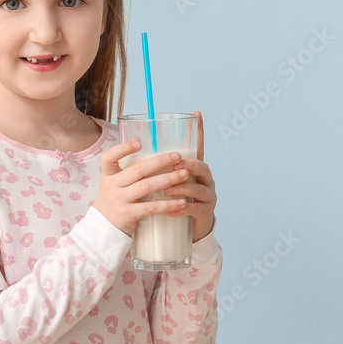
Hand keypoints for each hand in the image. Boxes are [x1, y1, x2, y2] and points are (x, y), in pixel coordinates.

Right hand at [93, 139, 189, 236]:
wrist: (102, 231)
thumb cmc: (113, 203)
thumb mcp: (113, 185)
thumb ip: (126, 171)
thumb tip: (143, 146)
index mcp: (108, 176)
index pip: (109, 157)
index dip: (122, 148)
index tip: (138, 143)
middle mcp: (112, 186)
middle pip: (138, 170)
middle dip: (160, 161)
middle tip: (178, 157)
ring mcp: (120, 200)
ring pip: (147, 186)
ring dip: (168, 179)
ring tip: (184, 174)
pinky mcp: (128, 215)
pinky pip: (151, 207)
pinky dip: (168, 204)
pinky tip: (182, 202)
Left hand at [163, 111, 216, 241]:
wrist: (187, 230)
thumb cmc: (174, 201)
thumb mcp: (167, 182)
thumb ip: (158, 167)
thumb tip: (135, 145)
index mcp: (195, 169)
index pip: (198, 147)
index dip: (199, 131)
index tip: (197, 113)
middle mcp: (205, 180)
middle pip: (201, 167)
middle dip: (188, 164)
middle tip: (174, 165)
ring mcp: (207, 197)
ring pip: (198, 189)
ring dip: (182, 188)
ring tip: (167, 189)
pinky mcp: (205, 214)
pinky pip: (195, 210)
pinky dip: (181, 209)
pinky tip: (170, 210)